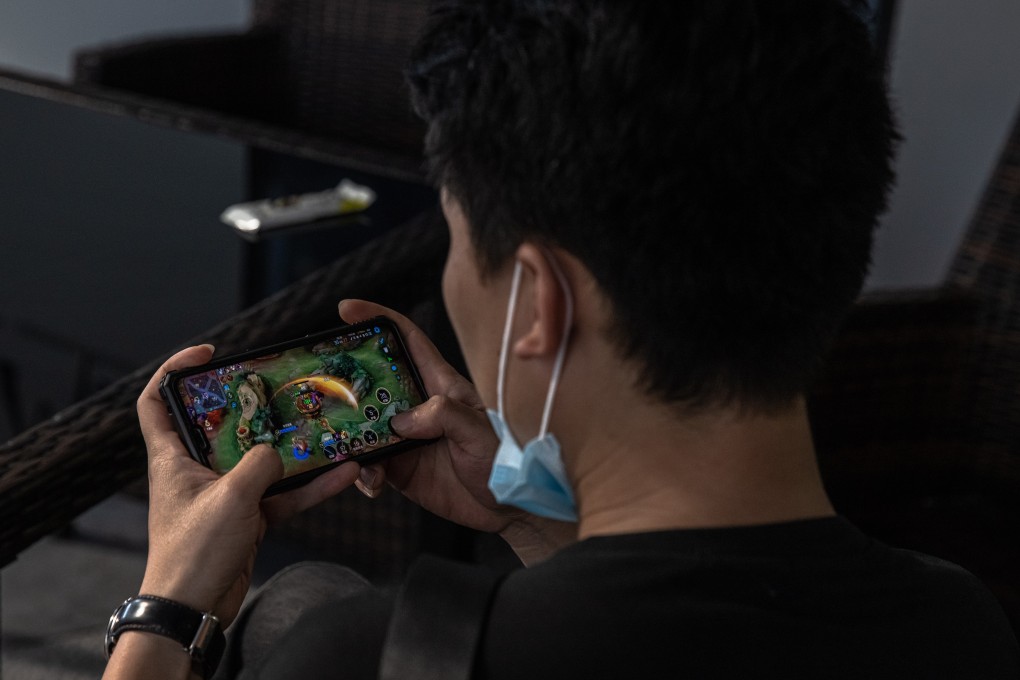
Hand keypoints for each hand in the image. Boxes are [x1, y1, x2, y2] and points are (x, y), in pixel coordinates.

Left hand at [136, 345, 360, 626]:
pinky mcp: (246, 517)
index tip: (207, 354)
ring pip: (260, 459)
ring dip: (292, 448)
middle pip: (222, 424)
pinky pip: (281, 493)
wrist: (194, 609)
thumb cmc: (194, 552)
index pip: (155, 401)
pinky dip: (308, 487)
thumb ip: (258, 465)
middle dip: (254, 405)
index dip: (173, 371)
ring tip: (324, 428)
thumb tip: (277, 451)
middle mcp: (196, 469)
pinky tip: (340, 476)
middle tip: (282, 388)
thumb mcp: (230, 498)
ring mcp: (223, 493)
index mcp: (172, 458)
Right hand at [338, 300, 576, 562]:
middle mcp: (418, 406)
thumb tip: (400, 420)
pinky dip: (364, 475)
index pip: (407, 340)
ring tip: (342, 448)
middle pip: (373, 381)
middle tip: (318, 386)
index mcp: (440, 385)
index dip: (378, 319)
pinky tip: (372, 485)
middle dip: (344, 380)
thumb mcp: (478, 431)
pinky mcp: (400, 468)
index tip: (345, 309)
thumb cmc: (504, 462)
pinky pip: (369, 465)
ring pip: (363, 425)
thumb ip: (443, 416)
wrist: (507, 507)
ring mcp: (406, 437)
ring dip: (347, 436)